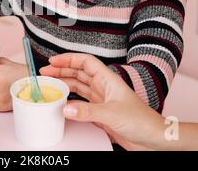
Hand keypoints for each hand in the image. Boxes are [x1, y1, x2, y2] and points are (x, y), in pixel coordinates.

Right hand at [40, 53, 164, 150]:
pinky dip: (70, 100)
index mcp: (108, 79)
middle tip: (45, 72)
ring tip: (49, 84)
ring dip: (64, 84)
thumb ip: (88, 111)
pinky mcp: (100, 112)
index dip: (69, 59)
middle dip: (61, 70)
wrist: (153, 138)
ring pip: (78, 87)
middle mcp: (103, 87)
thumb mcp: (112, 114)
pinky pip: (81, 102)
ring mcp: (101, 99)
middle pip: (78, 73)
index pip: (85, 62)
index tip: (53, 61)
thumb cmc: (142, 121)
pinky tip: (62, 102)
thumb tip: (66, 108)